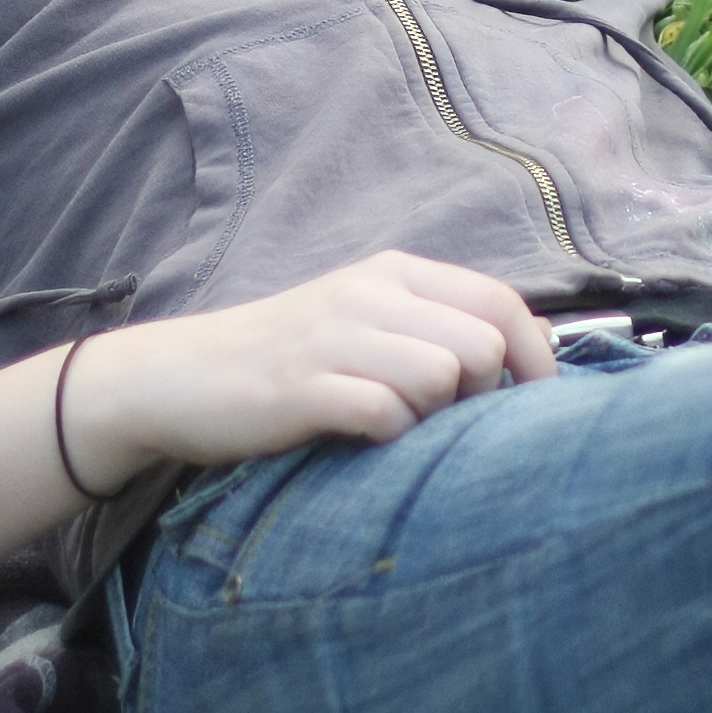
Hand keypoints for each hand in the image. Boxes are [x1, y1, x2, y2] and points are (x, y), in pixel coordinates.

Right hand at [59, 251, 554, 489]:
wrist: (176, 377)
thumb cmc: (286, 359)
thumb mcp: (366, 322)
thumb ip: (440, 327)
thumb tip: (531, 348)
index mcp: (396, 274)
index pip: (502, 305)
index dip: (535, 362)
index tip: (531, 405)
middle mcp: (371, 295)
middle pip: (482, 347)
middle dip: (480, 397)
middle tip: (441, 420)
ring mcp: (334, 339)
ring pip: (441, 377)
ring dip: (432, 418)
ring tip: (394, 426)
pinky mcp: (301, 387)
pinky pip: (385, 413)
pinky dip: (387, 436)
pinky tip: (361, 438)